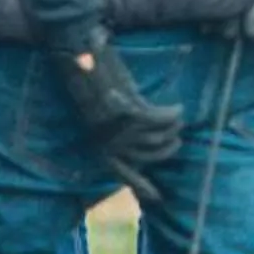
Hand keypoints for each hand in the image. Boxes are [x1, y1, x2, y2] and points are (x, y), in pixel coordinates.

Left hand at [58, 33, 182, 203]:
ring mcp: (117, 128)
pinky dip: (172, 114)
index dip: (140, 186)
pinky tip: (177, 107)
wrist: (76, 54)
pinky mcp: (127, 112)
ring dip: (173, 128)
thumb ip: (116, 131)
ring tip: (175, 118)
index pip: (121, 173)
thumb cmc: (88, 81)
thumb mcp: (102, 114)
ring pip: (159, 137)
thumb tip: (133, 143)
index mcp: (98, 144)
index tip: (158, 199)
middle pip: (151, 155)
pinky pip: (160, 120)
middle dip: (168, 147)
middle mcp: (107, 141)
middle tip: (176, 138)